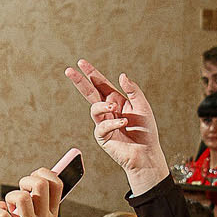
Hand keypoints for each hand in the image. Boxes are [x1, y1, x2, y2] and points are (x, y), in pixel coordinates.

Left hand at [0, 167, 63, 216]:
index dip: (43, 173)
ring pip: (22, 198)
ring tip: (8, 209)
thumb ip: (41, 208)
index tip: (32, 180)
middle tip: (18, 194)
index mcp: (51, 215)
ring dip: (9, 197)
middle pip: (40, 184)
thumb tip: (35, 185)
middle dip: (25, 181)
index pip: (56, 183)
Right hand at [65, 61, 169, 193]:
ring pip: (94, 109)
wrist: (146, 154)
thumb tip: (122, 76)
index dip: (91, 73)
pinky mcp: (103, 136)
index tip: (81, 63)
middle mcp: (108, 110)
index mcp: (117, 100)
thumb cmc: (146, 131)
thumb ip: (133, 91)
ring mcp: (104, 123)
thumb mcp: (143, 106)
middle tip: (69, 71)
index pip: (101, 84)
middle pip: (90, 93)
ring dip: (102, 105)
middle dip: (80, 82)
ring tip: (114, 106)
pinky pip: (102, 126)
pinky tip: (123, 123)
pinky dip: (113, 123)